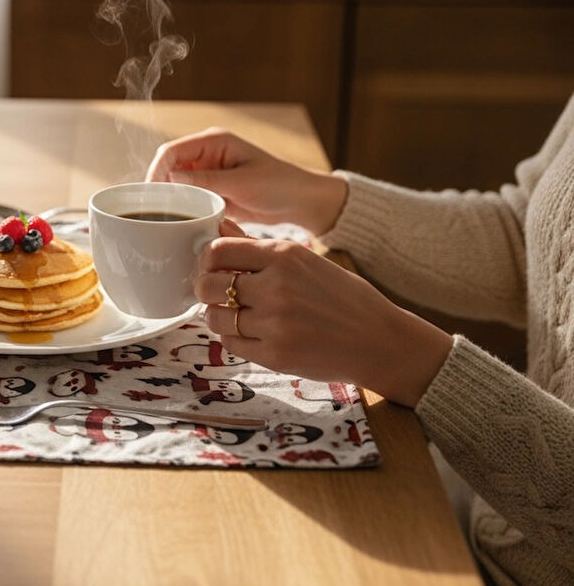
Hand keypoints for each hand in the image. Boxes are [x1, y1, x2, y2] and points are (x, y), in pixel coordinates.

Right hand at [146, 127, 346, 234]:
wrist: (300, 202)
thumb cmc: (278, 185)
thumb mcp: (241, 183)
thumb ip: (205, 180)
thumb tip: (171, 178)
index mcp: (213, 141)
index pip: (170, 151)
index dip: (156, 171)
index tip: (150, 196)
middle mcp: (207, 153)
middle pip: (168, 166)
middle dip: (159, 187)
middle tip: (155, 212)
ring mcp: (208, 172)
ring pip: (175, 183)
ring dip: (170, 198)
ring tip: (165, 218)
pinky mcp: (211, 189)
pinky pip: (187, 196)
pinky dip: (181, 207)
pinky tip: (179, 221)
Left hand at [194, 227, 452, 406]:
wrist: (379, 340)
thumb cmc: (341, 297)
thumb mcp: (305, 261)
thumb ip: (258, 248)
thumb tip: (218, 230)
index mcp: (285, 256)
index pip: (217, 251)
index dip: (207, 260)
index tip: (213, 267)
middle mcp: (277, 287)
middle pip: (208, 285)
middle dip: (207, 290)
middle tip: (218, 294)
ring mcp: (275, 323)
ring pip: (215, 318)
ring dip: (218, 316)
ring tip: (237, 315)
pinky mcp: (275, 355)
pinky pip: (230, 344)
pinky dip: (234, 338)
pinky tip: (251, 333)